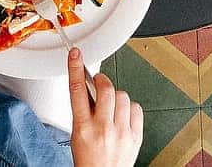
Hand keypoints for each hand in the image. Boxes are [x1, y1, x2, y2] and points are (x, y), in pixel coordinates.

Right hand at [68, 48, 142, 166]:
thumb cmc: (89, 161)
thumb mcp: (77, 135)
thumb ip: (82, 111)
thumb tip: (88, 88)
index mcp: (83, 128)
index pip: (77, 90)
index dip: (76, 68)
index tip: (75, 55)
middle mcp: (103, 128)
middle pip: (106, 88)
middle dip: (102, 81)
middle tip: (99, 83)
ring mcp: (121, 132)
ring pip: (122, 95)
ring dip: (115, 96)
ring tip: (110, 106)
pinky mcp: (135, 136)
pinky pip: (135, 107)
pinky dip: (129, 107)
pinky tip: (122, 115)